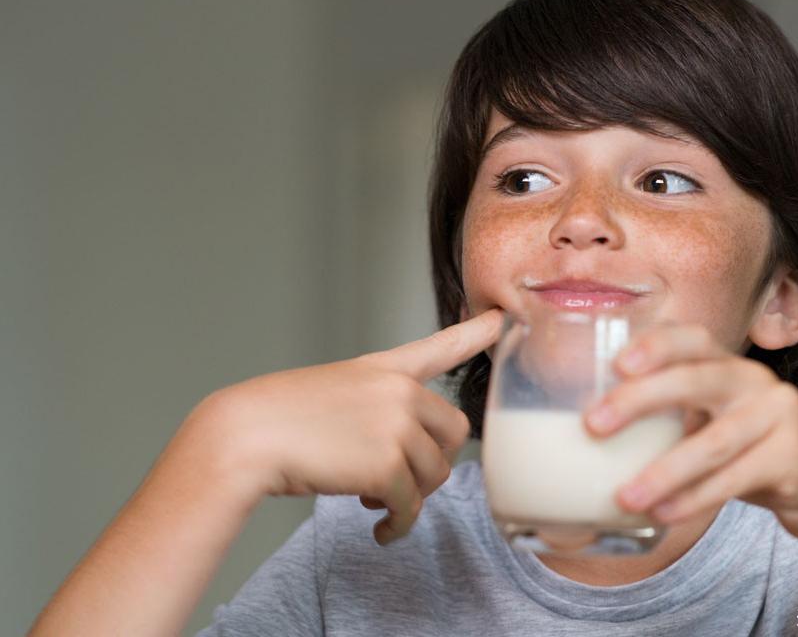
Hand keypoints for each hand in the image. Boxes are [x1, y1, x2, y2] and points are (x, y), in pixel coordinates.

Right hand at [193, 308, 503, 544]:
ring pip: (435, 475)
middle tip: (398, 480)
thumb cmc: (279, 418)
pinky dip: (397, 524)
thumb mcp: (335, 392)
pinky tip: (379, 529)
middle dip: (432, 464)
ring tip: (373, 501)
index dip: (477, 333)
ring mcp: (395, 424)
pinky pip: (411, 505)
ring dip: (410, 497)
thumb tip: (410, 453)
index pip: (441, 345)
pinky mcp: (387, 464)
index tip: (504, 317)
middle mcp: (398, 390)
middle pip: (455, 435)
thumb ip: (379, 407)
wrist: (244, 436)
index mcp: (383, 369)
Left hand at [583, 323, 797, 540]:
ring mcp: (778, 414)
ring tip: (626, 496)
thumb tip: (590, 438)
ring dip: (663, 471)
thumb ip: (670, 420)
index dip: (653, 345)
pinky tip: (664, 514)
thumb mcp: (713, 422)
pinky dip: (694, 499)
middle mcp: (753, 380)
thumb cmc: (752, 451)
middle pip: (694, 378)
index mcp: (727, 365)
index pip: (690, 338)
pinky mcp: (793, 455)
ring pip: (713, 441)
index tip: (616, 364)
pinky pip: (735, 478)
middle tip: (594, 425)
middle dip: (639, 400)